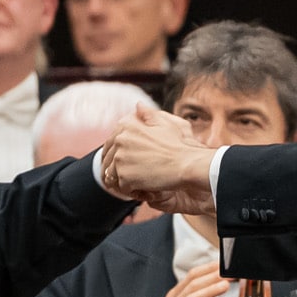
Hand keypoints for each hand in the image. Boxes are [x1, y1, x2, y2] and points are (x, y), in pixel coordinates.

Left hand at [99, 107, 217, 212]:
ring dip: (122, 181)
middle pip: (108, 159)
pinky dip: (131, 191)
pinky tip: (144, 191)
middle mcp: (120, 140)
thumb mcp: (164, 123)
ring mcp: (121, 158)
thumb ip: (148, 115)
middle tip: (130, 178)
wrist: (187, 164)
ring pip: (112, 175)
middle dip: (117, 169)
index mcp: (127, 125)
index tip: (122, 164)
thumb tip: (138, 105)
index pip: (110, 142)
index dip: (115, 155)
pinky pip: (121, 188)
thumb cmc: (179, 145)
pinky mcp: (124, 176)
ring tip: (137, 185)